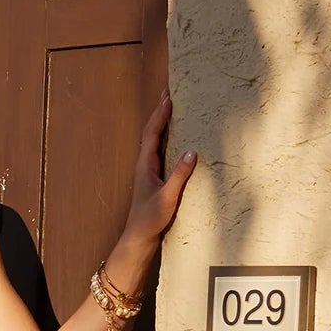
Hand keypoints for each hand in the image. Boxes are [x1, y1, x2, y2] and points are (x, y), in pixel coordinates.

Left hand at [122, 89, 196, 247]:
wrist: (139, 238)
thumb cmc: (150, 219)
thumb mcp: (168, 197)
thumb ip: (179, 175)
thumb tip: (191, 152)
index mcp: (145, 165)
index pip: (152, 134)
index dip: (160, 114)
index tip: (169, 96)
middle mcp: (145, 165)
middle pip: (151, 132)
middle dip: (159, 112)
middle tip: (168, 92)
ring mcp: (148, 171)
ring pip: (154, 140)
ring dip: (161, 122)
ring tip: (170, 107)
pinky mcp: (154, 179)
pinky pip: (159, 151)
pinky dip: (165, 137)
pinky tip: (173, 136)